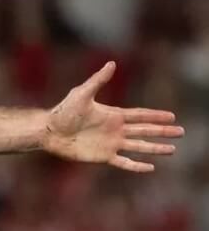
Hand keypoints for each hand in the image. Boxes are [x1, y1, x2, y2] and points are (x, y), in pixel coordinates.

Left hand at [42, 61, 183, 172]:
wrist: (49, 132)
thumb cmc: (63, 111)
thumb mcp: (82, 94)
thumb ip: (98, 80)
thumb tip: (112, 63)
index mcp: (113, 115)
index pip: (140, 115)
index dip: (156, 116)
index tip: (172, 116)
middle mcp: (115, 130)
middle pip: (145, 131)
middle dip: (163, 131)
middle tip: (181, 132)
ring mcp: (111, 144)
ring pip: (139, 147)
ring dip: (155, 148)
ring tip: (172, 150)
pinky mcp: (103, 157)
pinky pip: (124, 162)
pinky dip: (137, 166)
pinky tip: (150, 167)